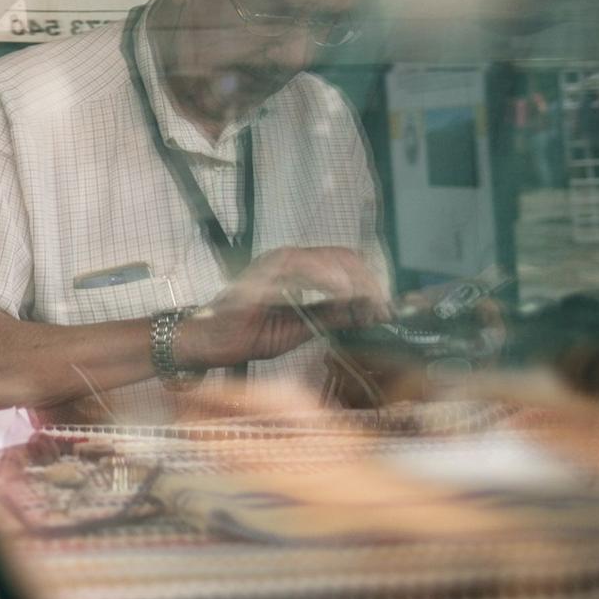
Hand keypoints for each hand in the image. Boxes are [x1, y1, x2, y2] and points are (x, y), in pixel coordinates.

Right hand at [177, 247, 389, 368]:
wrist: (211, 342)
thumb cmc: (249, 334)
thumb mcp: (303, 327)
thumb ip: (333, 316)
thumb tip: (368, 313)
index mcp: (299, 269)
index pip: (346, 263)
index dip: (371, 282)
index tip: (387, 307)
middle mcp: (289, 258)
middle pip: (344, 256)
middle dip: (370, 282)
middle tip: (383, 308)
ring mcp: (276, 262)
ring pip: (329, 258)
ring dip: (355, 281)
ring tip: (369, 304)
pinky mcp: (263, 271)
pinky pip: (303, 267)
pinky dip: (327, 279)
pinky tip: (343, 296)